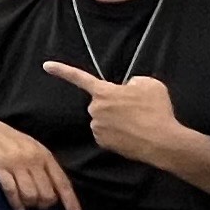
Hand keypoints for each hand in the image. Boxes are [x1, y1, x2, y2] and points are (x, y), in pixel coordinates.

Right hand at [0, 116, 77, 209]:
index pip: (62, 182)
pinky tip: (16, 206)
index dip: (70, 201)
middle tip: (36, 206)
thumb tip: (55, 192)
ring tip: (24, 206)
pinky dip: (16, 202)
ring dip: (29, 204)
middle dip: (43, 204)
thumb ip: (43, 167)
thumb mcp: (29, 149)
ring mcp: (16, 162)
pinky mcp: (0, 166)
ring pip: (31, 194)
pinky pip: (13, 191)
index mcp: (43, 154)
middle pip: (47, 193)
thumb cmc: (6, 143)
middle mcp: (33, 158)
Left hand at [39, 61, 180, 163]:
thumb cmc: (156, 110)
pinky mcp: (103, 143)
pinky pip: (108, 133)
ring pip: (104, 119)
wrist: (162, 141)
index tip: (46, 65)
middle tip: (135, 108)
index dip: (62, 70)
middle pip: (101, 102)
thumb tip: (127, 89)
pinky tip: (133, 134)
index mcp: (104, 92)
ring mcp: (98, 128)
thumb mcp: (149, 84)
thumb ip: (133, 82)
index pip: (79, 77)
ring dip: (117, 119)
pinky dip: (118, 133)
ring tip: (138, 122)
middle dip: (114, 103)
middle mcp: (96, 110)